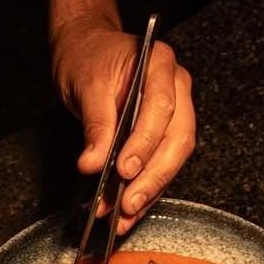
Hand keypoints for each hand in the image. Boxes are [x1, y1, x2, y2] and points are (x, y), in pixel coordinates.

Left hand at [51, 18, 195, 232]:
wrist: (87, 48)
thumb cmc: (88, 57)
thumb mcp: (86, 85)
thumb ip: (95, 124)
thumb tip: (93, 163)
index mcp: (159, 64)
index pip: (161, 107)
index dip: (145, 142)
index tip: (124, 169)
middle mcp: (176, 86)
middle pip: (177, 137)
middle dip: (153, 175)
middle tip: (127, 203)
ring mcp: (175, 109)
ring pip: (173, 155)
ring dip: (149, 189)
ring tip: (123, 215)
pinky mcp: (164, 131)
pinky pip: (161, 162)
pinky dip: (145, 188)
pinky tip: (128, 211)